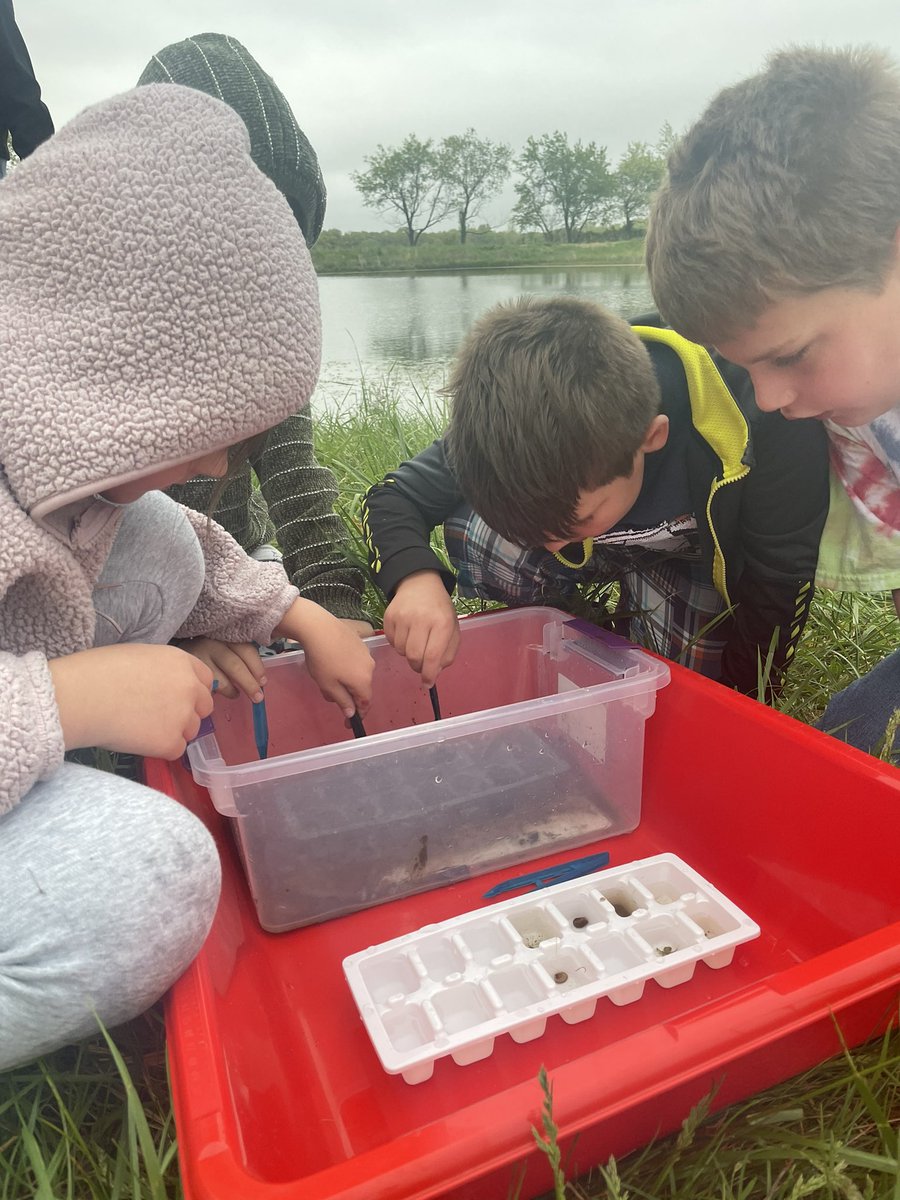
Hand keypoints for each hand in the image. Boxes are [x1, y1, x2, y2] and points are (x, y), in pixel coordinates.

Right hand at [49, 643, 214, 759]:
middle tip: (160, 717)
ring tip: (141, 727)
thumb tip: (166, 685)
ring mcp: (184, 716)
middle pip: (204, 707)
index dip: (192, 690)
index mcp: (181, 662)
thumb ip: (163, 670)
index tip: (178, 698)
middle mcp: (190, 688)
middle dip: (188, 713)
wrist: (82, 697)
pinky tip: (136, 739)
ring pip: (191, 730)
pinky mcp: (171, 742)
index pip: (205, 680)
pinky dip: (159, 749)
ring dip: (173, 732)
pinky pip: (175, 750)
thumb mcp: (139, 656)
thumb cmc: (98, 671)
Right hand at [176, 637, 265, 701]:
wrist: (180, 653)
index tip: (263, 681)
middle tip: (257, 697)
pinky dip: (216, 692)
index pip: (246, 650)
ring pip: (221, 679)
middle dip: (249, 684)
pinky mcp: (189, 669)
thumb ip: (242, 657)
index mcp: (227, 636)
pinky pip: (207, 685)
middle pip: (235, 665)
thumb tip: (260, 680)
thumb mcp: (226, 647)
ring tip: (236, 694)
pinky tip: (218, 692)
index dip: (257, 667)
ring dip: (232, 690)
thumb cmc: (210, 652)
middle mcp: (213, 643)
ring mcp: (199, 655)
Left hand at [275, 598, 374, 716]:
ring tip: (326, 676)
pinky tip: (331, 661)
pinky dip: (346, 667)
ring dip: (346, 680)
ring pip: (358, 674)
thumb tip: (351, 713)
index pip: (365, 703)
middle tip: (329, 695)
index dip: (357, 715)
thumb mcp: (329, 686)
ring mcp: (366, 653)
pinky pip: (355, 661)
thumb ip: (342, 701)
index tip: (347, 722)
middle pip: (362, 688)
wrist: (318, 628)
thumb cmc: (322, 660)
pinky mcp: (360, 642)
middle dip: (348, 695)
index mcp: (363, 681)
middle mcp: (370, 668)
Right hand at [383, 571, 459, 686]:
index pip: (433, 655)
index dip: (430, 674)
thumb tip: (435, 672)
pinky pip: (391, 642)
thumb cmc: (438, 609)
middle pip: (414, 657)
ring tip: (415, 641)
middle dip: (418, 666)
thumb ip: (448, 652)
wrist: (419, 583)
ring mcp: (403, 617)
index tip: (428, 683)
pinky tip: (406, 632)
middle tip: (421, 664)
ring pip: (401, 651)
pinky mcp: (388, 616)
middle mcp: (422, 619)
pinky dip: (398, 643)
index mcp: (442, 622)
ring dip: (408, 653)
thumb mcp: (452, 628)